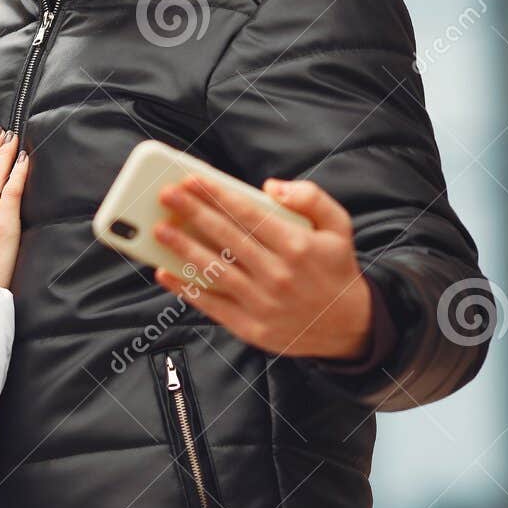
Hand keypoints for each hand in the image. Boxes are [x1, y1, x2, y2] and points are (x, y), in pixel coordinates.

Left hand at [151, 177, 372, 360]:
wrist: (349, 326)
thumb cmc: (335, 268)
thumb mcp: (338, 225)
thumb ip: (310, 197)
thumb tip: (270, 186)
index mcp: (296, 245)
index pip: (247, 213)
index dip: (215, 194)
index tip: (190, 180)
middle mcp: (277, 274)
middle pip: (225, 237)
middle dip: (191, 212)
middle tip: (165, 195)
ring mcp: (262, 303)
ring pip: (213, 270)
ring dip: (182, 248)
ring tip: (159, 230)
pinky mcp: (250, 327)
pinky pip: (210, 305)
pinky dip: (185, 289)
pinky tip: (164, 272)